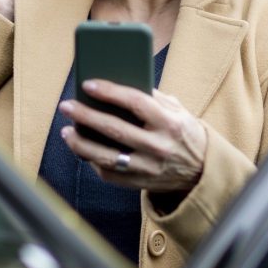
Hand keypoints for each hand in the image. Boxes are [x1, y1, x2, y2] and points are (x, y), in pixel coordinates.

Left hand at [57, 82, 207, 193]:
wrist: (201, 169)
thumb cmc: (182, 131)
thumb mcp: (177, 111)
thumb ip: (152, 97)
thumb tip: (117, 84)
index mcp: (170, 123)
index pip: (136, 102)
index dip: (110, 92)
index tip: (87, 84)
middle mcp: (159, 146)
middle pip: (115, 129)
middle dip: (86, 116)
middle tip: (66, 106)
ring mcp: (149, 168)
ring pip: (106, 157)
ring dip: (81, 144)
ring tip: (66, 131)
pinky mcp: (140, 183)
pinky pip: (109, 173)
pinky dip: (92, 161)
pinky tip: (82, 149)